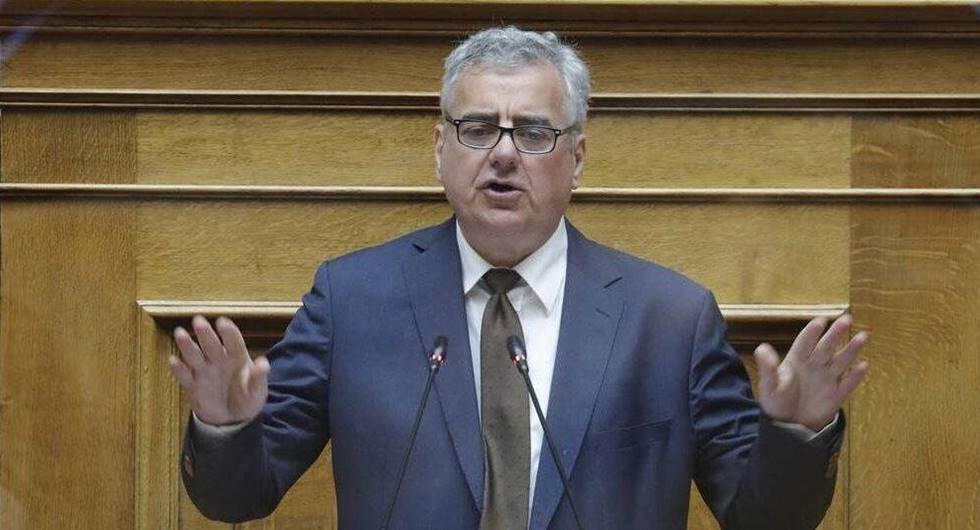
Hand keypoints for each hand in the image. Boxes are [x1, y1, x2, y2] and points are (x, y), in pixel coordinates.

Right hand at [168, 315, 269, 425]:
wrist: (231, 419)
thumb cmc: (247, 399)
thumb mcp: (258, 391)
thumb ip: (259, 378)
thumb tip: (264, 364)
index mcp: (238, 358)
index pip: (234, 342)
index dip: (228, 333)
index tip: (222, 322)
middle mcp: (219, 361)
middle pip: (211, 345)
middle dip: (205, 333)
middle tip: (198, 320)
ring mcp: (205, 372)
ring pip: (195, 356)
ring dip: (187, 345)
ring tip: (180, 333)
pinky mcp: (193, 386)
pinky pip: (185, 376)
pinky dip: (179, 369)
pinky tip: (173, 360)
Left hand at [753, 314, 868, 431]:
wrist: (788, 426)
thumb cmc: (775, 403)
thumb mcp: (769, 384)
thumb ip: (767, 367)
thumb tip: (762, 348)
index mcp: (796, 361)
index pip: (805, 342)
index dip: (812, 332)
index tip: (821, 320)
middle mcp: (814, 366)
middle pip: (827, 346)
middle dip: (836, 333)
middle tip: (847, 319)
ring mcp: (826, 380)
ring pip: (841, 361)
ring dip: (851, 349)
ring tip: (862, 336)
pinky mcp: (835, 395)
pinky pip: (848, 383)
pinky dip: (856, 375)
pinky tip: (864, 365)